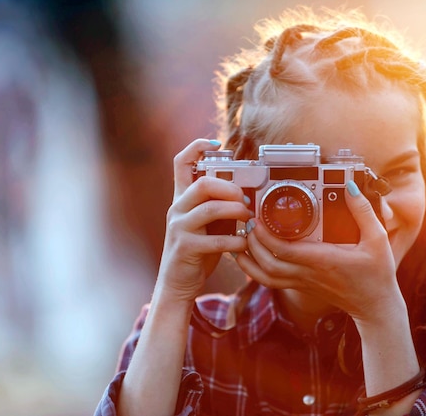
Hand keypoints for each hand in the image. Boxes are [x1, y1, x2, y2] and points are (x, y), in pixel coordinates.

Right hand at [157, 139, 250, 301]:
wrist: (177, 283)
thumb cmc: (197, 252)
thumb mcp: (205, 225)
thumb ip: (218, 208)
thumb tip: (247, 196)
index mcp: (181, 200)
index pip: (181, 163)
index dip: (196, 147)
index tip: (215, 143)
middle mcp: (177, 209)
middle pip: (202, 183)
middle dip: (230, 188)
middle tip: (244, 199)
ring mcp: (179, 228)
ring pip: (210, 209)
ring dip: (236, 211)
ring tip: (248, 218)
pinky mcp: (186, 248)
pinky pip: (216, 240)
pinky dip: (236, 241)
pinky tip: (244, 244)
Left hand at [235, 180, 400, 322]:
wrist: (374, 306)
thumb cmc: (377, 274)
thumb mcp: (377, 239)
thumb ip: (363, 212)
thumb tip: (351, 188)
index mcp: (323, 260)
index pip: (286, 250)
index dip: (267, 236)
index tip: (258, 219)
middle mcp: (308, 274)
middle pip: (268, 264)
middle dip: (252, 245)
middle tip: (247, 223)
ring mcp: (302, 283)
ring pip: (265, 277)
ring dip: (248, 260)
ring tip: (241, 240)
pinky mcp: (301, 287)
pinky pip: (271, 282)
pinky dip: (256, 270)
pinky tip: (250, 257)